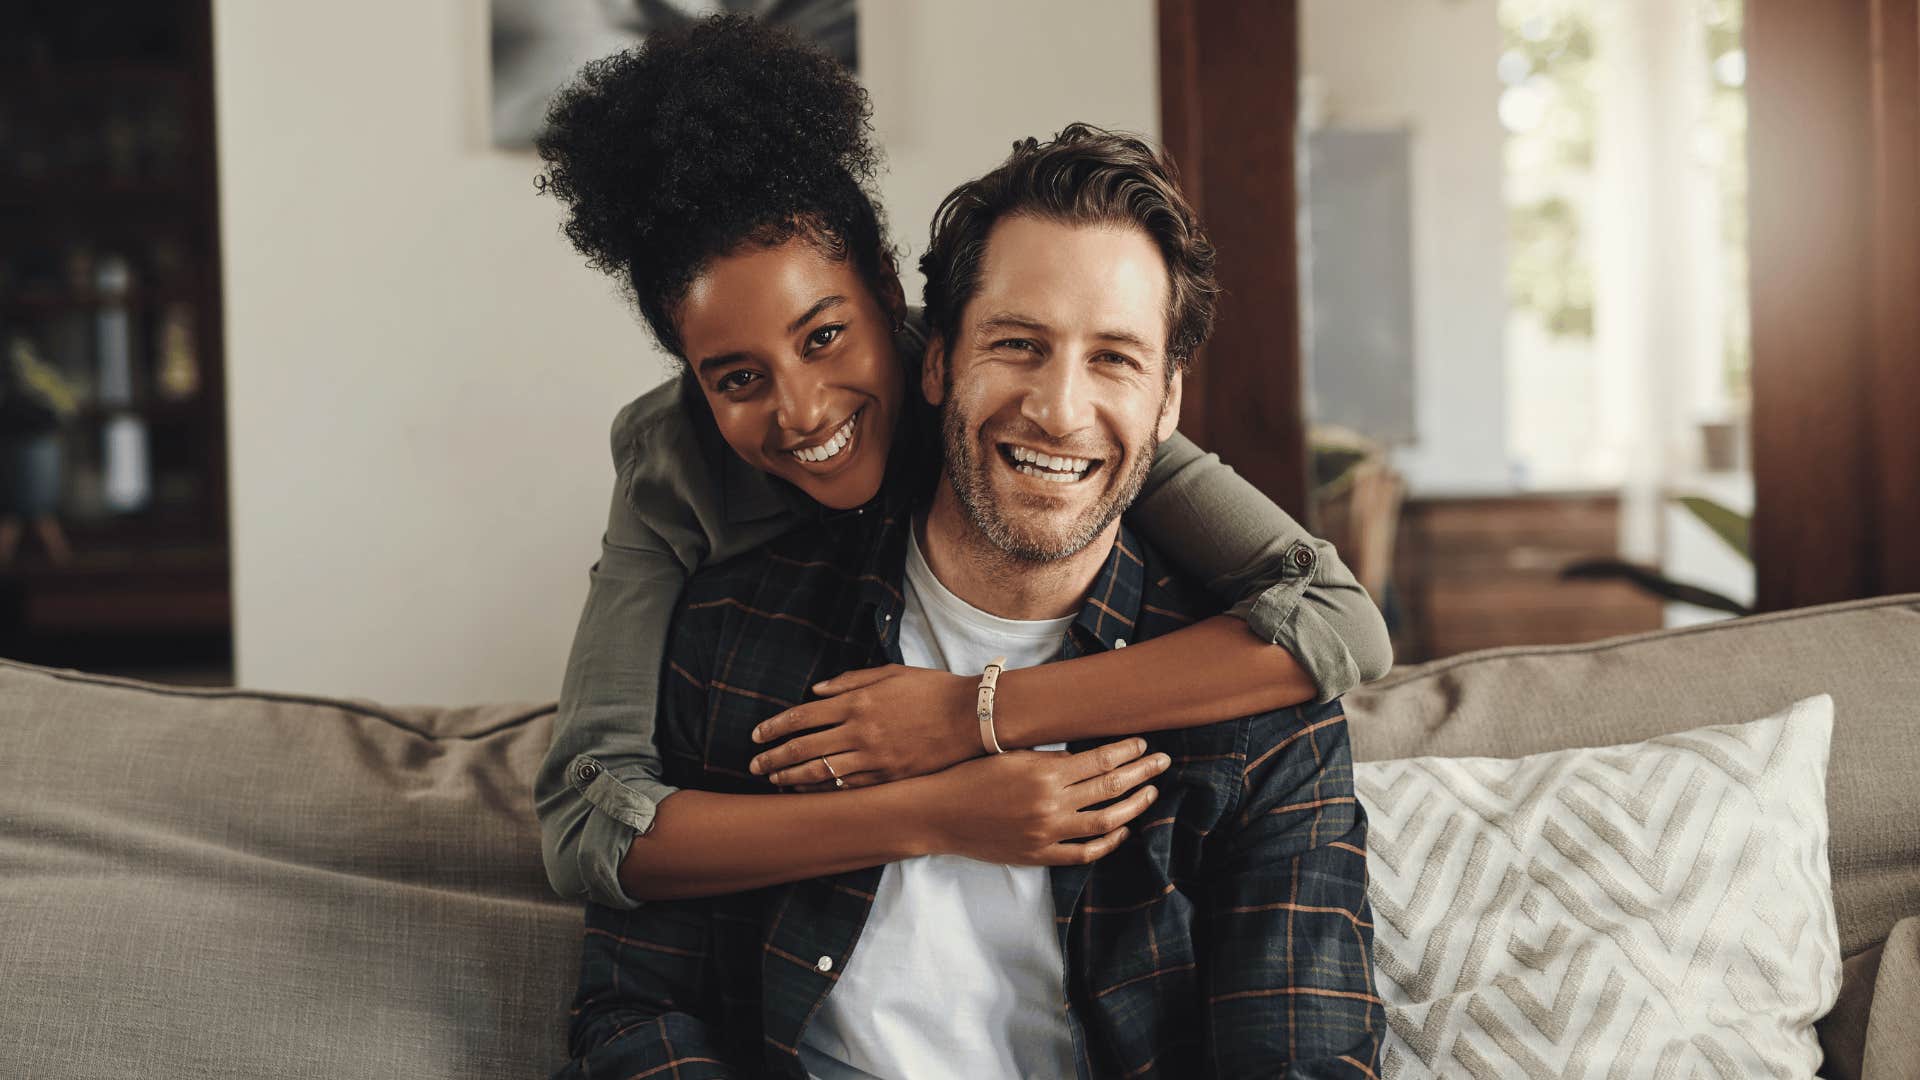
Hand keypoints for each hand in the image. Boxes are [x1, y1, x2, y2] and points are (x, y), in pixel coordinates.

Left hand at [748, 664, 980, 788]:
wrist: (970, 717)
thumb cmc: (930, 689)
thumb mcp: (889, 673)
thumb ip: (849, 681)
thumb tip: (815, 691)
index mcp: (857, 702)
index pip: (802, 717)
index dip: (774, 728)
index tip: (756, 736)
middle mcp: (860, 732)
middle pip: (803, 749)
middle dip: (773, 758)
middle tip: (754, 766)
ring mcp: (873, 758)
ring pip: (820, 773)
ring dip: (791, 778)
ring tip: (774, 781)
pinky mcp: (888, 777)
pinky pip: (846, 787)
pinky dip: (822, 790)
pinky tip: (808, 791)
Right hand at [915, 738, 1170, 864]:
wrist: (939, 814)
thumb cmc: (971, 776)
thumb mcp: (1012, 756)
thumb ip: (1051, 758)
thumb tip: (1086, 758)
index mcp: (1044, 773)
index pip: (1100, 760)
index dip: (1126, 751)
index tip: (1143, 743)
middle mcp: (1051, 804)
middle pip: (1111, 788)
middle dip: (1142, 773)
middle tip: (1162, 762)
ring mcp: (1047, 833)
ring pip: (1105, 823)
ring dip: (1133, 806)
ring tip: (1150, 793)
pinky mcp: (1039, 856)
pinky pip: (1084, 853)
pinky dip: (1108, 843)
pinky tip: (1122, 830)